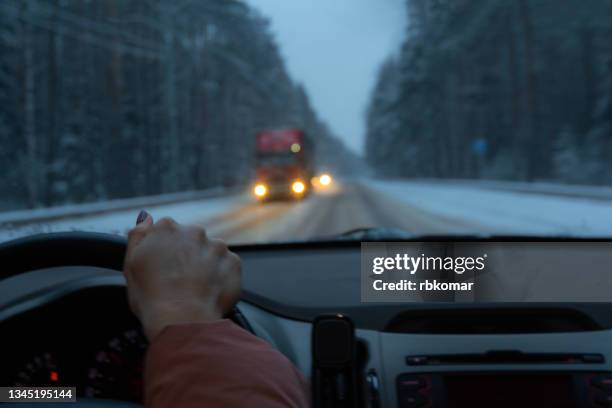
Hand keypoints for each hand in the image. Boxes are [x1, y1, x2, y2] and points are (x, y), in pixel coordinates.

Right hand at [123, 212, 240, 339]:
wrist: (182, 319)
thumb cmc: (152, 297)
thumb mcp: (131, 265)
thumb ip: (137, 236)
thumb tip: (145, 219)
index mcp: (166, 228)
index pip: (167, 231)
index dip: (165, 251)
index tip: (165, 267)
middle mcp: (194, 232)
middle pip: (191, 240)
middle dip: (188, 255)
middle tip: (180, 280)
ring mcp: (217, 246)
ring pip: (211, 252)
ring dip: (206, 264)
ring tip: (196, 288)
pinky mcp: (233, 262)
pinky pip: (227, 266)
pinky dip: (221, 276)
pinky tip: (209, 291)